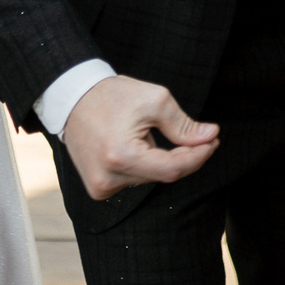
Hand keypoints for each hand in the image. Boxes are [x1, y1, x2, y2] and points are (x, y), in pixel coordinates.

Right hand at [60, 76, 219, 200]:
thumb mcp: (153, 100)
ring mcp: (100, 187)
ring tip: (140, 132)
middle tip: (194, 134)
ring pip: (149, 178)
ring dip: (156, 159)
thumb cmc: (112, 95)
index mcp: (121, 157)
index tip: (213, 141)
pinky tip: (129, 146)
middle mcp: (108, 178)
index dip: (197, 156)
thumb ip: (183, 124)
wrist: (72, 97)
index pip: (173, 169)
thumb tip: (210, 136)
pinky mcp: (97, 189)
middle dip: (181, 155)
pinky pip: (133, 180)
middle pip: (162, 175)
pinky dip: (141, 166)